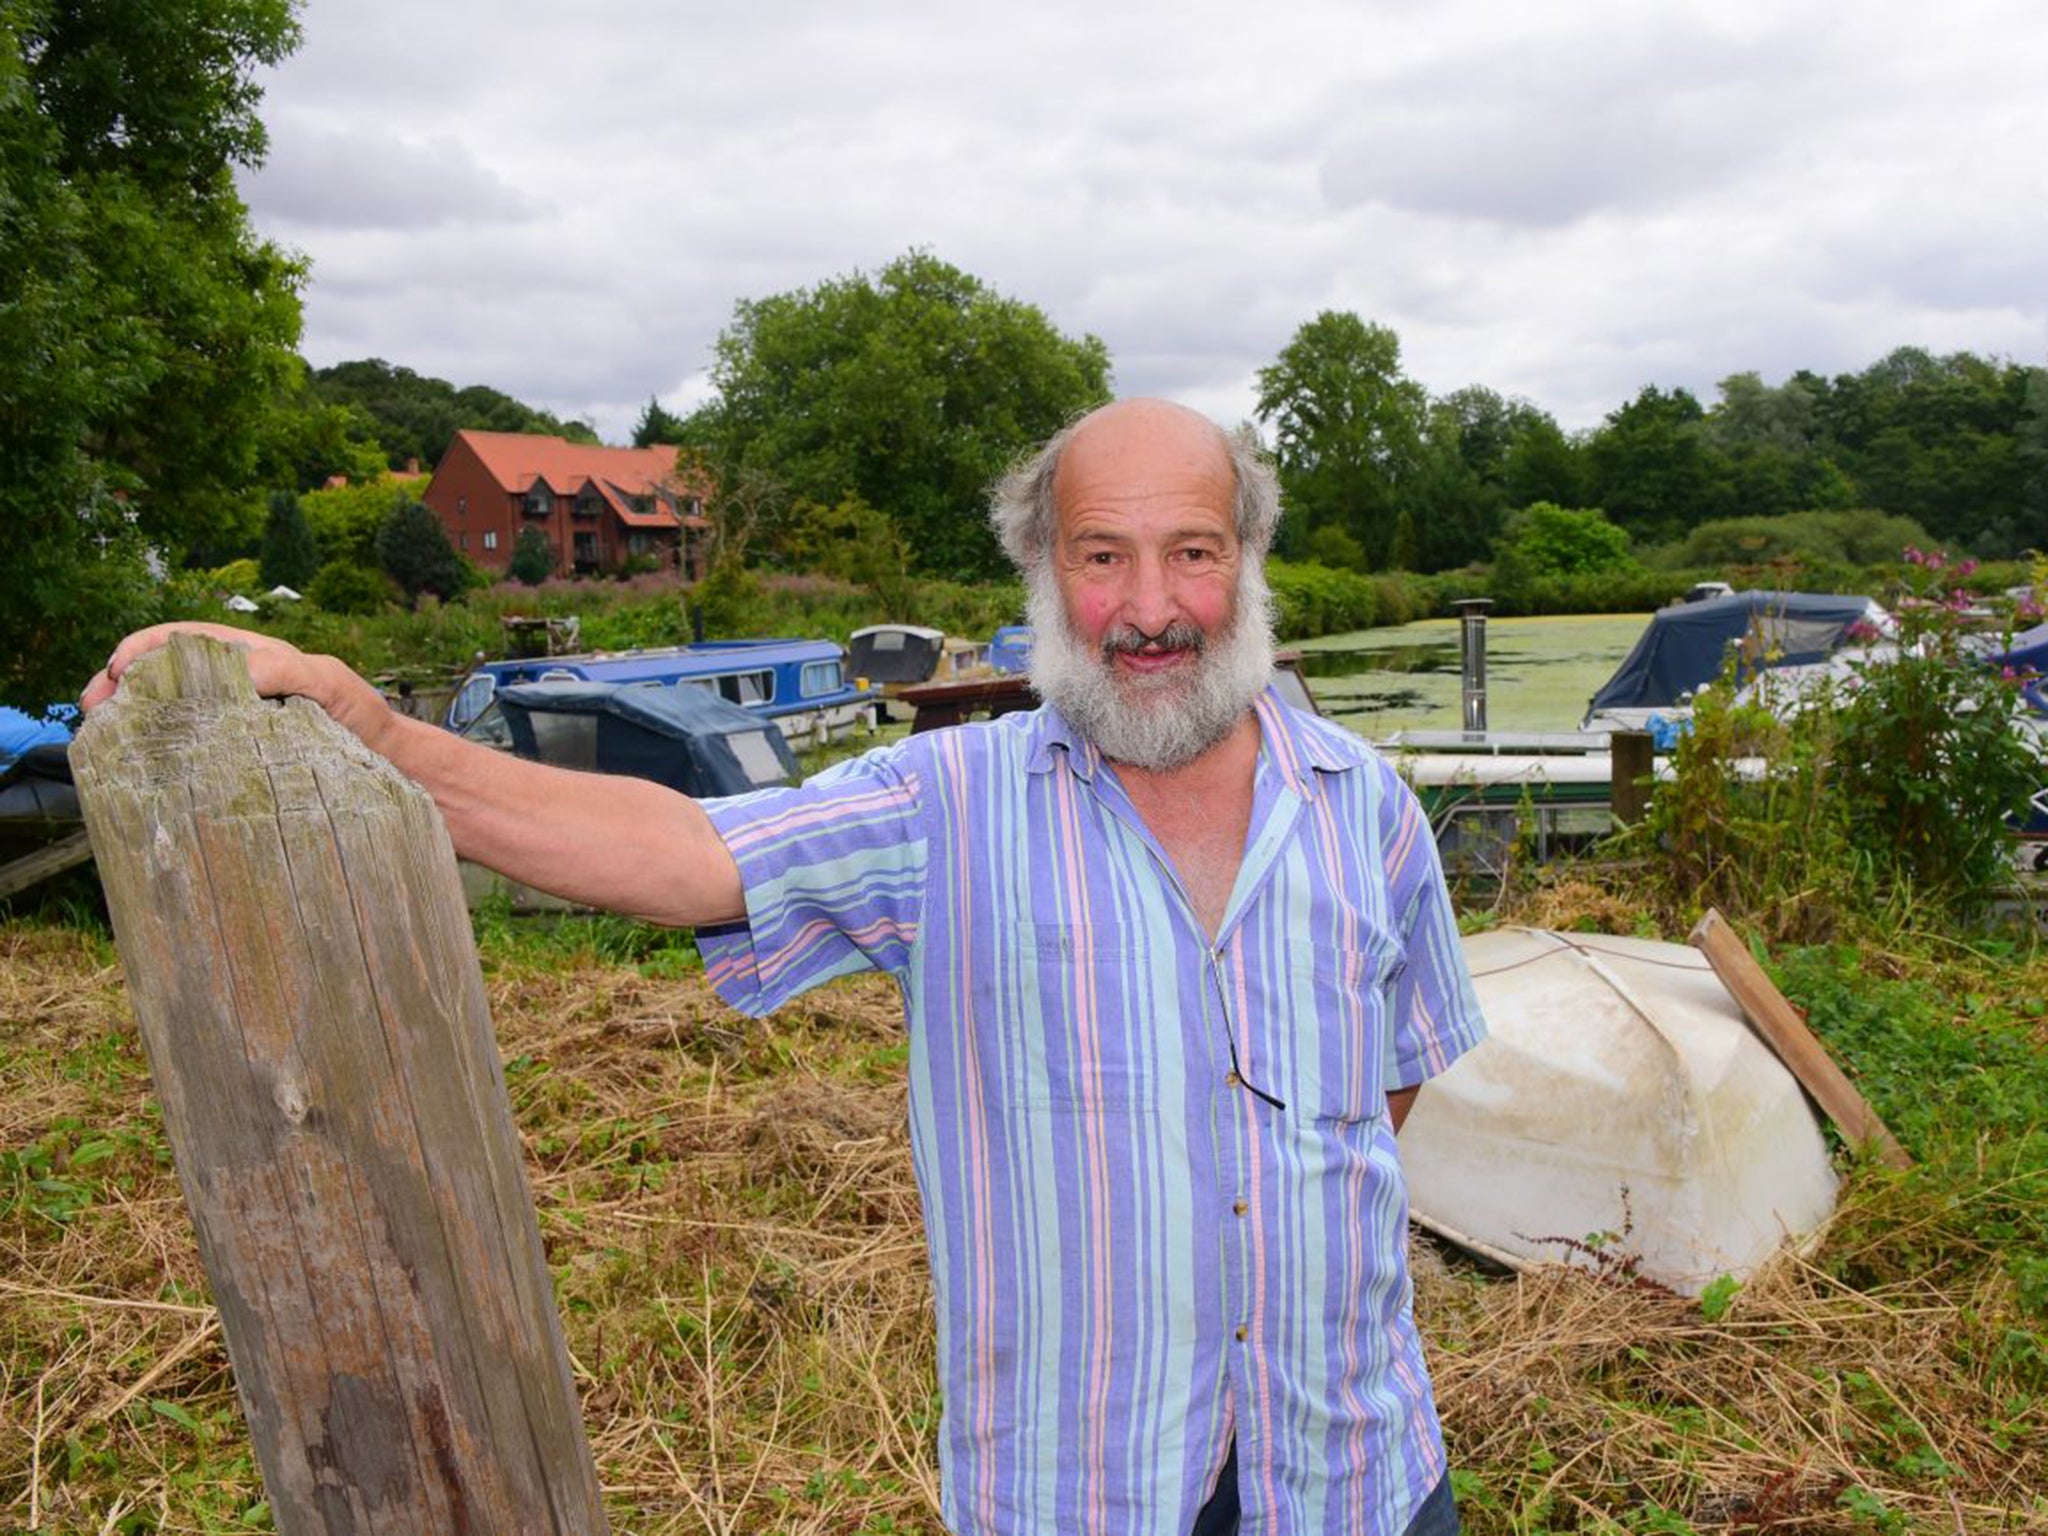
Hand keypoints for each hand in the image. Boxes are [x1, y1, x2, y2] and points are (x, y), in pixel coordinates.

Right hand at [82, 623, 401, 754]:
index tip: (117, 669)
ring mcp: (226, 726)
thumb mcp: (328, 682)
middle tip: (94, 709)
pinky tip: (135, 770)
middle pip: (158, 677)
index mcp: (245, 661)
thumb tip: (232, 672)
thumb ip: (284, 669)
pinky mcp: (229, 762)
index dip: (142, 649)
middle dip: (118, 685)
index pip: (180, 642)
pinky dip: (153, 757)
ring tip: (101, 739)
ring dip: (128, 722)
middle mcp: (229, 690)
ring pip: (163, 715)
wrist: (387, 765)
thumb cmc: (359, 717)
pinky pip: (182, 754)